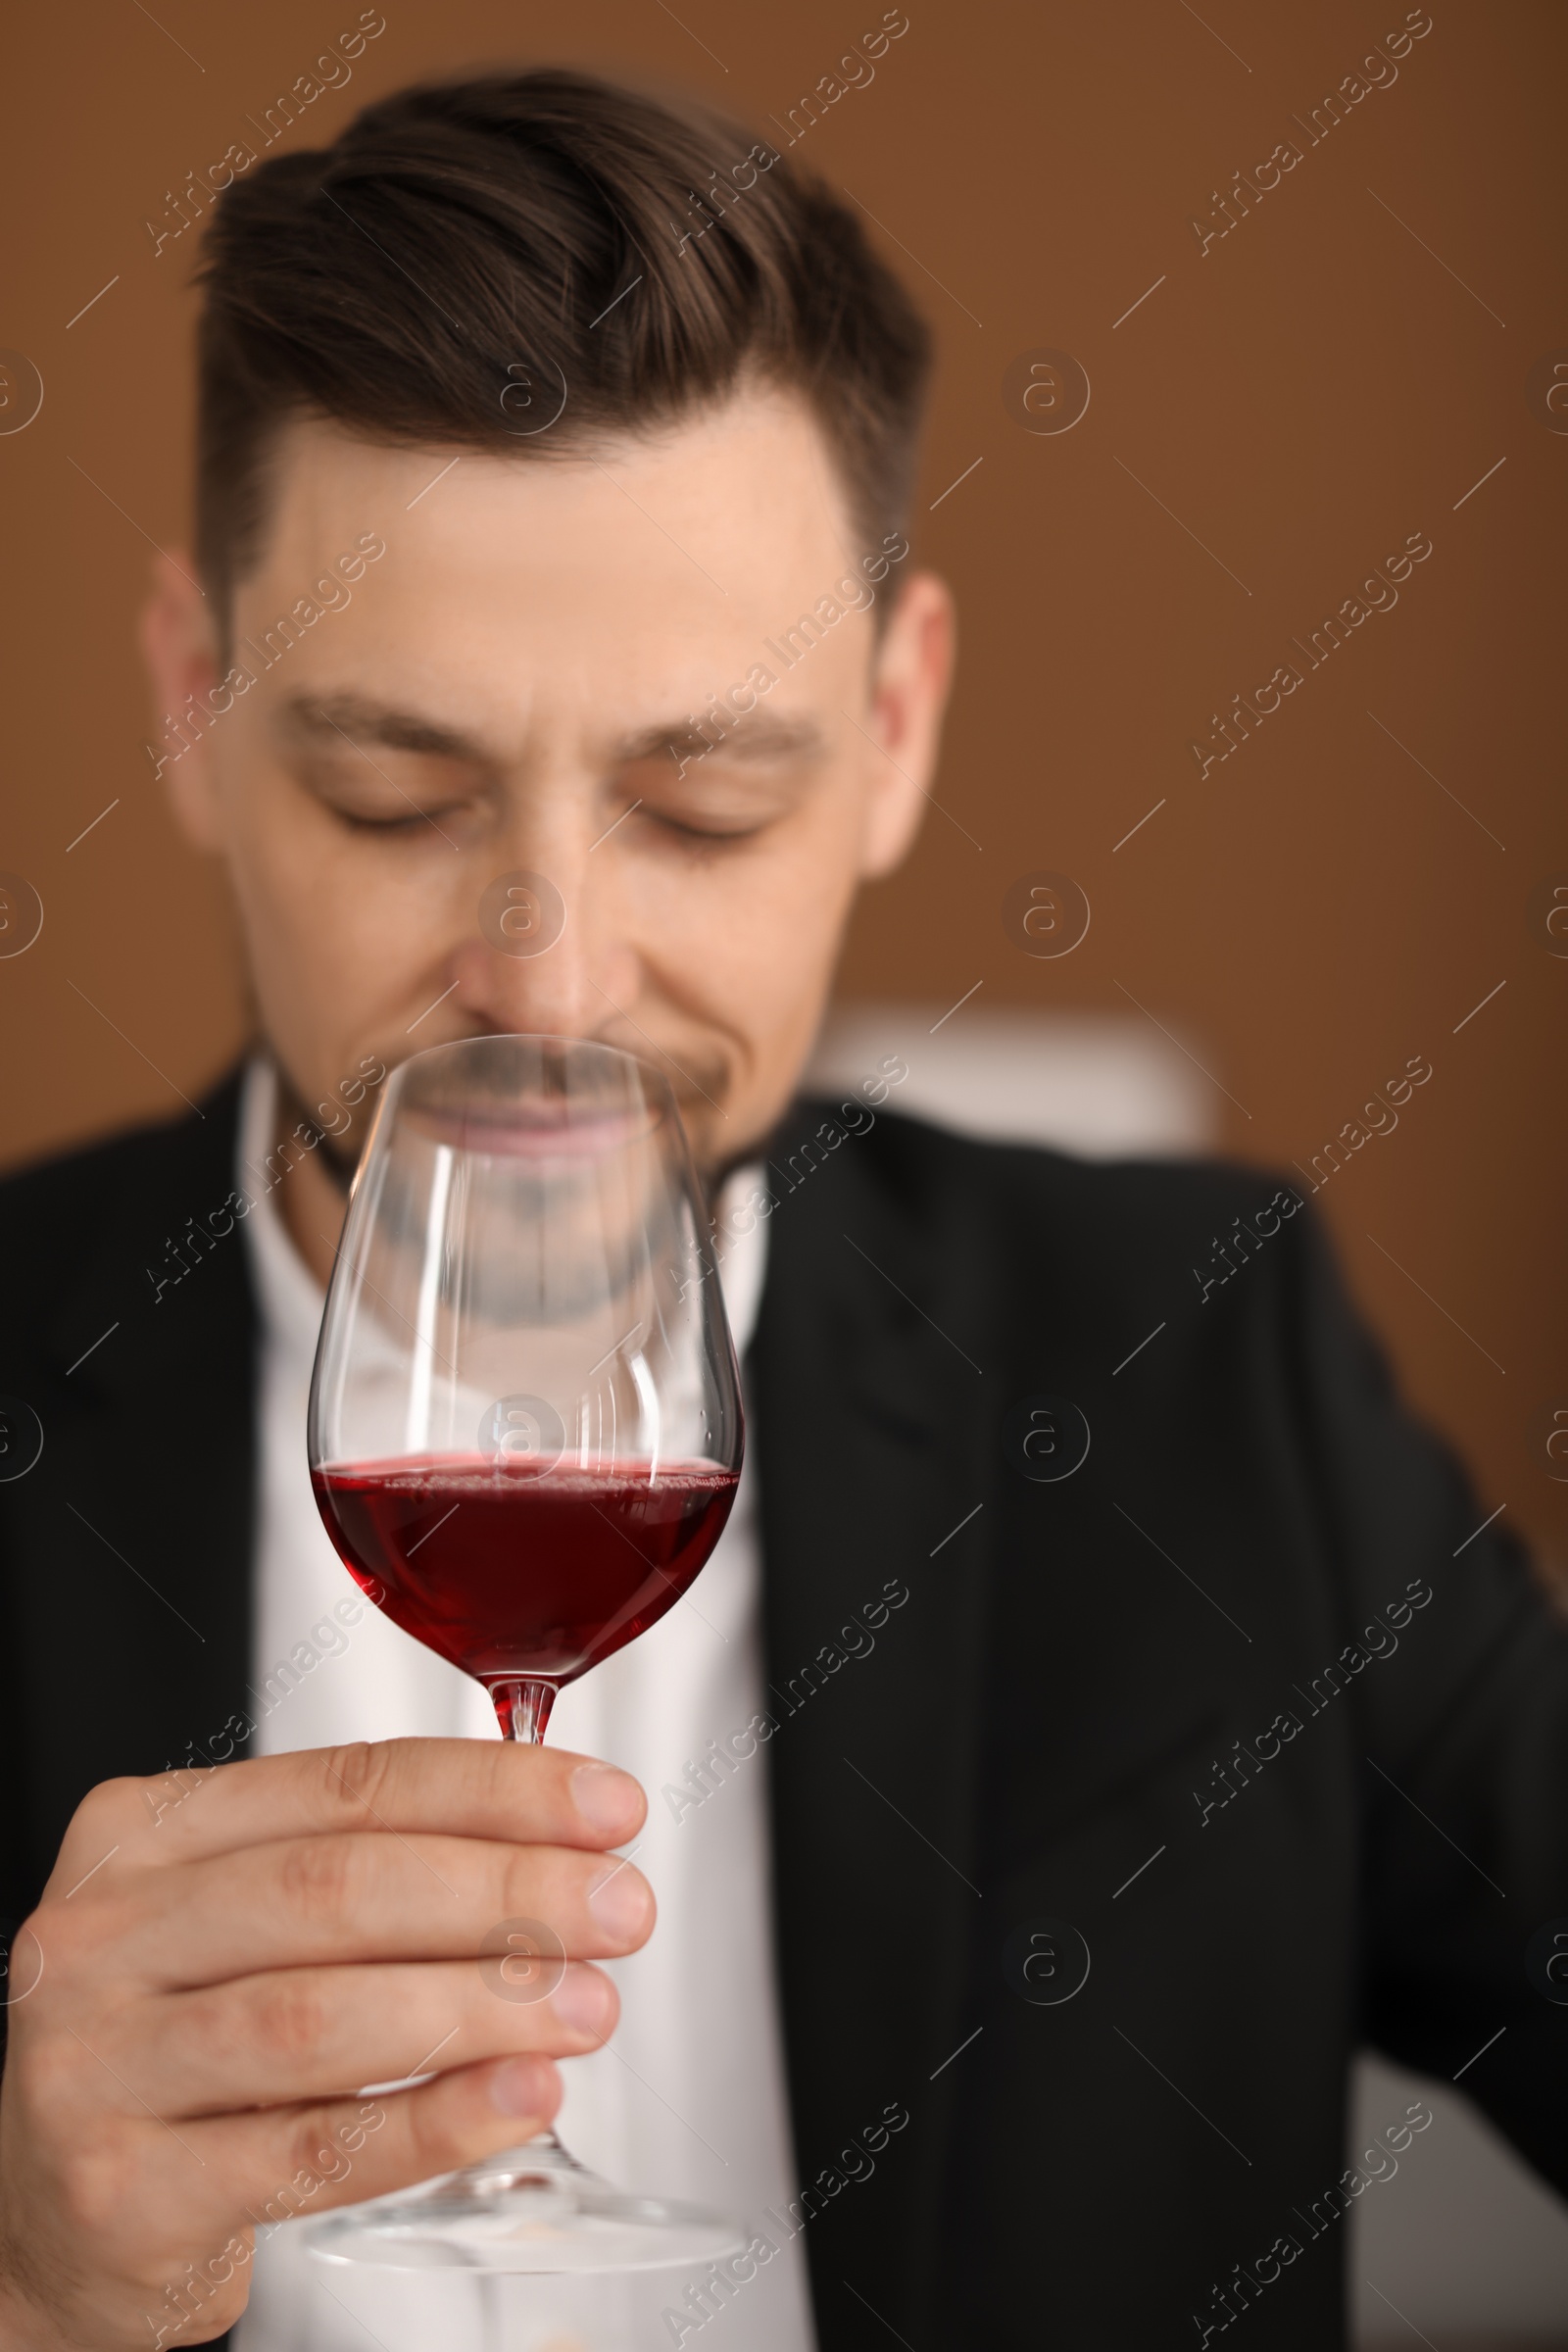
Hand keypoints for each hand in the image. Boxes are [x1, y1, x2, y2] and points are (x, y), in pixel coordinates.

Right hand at [0, 1738, 649, 2348]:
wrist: (45, 2219)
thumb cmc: (176, 2045)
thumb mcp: (238, 1926)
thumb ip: (366, 1868)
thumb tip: (563, 1847)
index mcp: (145, 1835)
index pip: (345, 1783)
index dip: (491, 1790)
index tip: (606, 1807)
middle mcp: (103, 1937)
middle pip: (334, 1888)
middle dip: (502, 1892)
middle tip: (618, 1909)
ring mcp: (97, 2067)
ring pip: (316, 2017)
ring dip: (479, 2006)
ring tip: (589, 2005)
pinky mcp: (122, 2194)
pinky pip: (306, 2153)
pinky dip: (433, 2122)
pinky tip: (519, 2097)